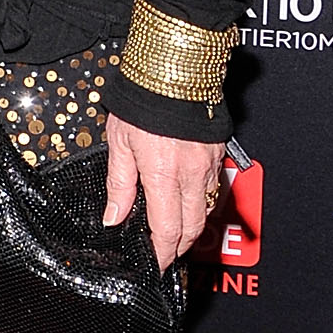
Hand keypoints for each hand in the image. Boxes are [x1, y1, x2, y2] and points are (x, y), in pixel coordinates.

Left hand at [103, 114, 224, 270]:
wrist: (174, 68)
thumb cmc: (142, 101)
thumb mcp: (119, 143)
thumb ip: (119, 184)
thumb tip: (114, 218)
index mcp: (164, 175)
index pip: (167, 230)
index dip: (162, 254)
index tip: (155, 265)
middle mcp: (192, 174)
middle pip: (192, 228)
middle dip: (179, 246)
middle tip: (164, 253)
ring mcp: (209, 164)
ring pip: (205, 210)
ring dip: (191, 226)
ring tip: (174, 231)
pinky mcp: (218, 153)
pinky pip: (213, 188)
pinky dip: (201, 202)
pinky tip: (187, 201)